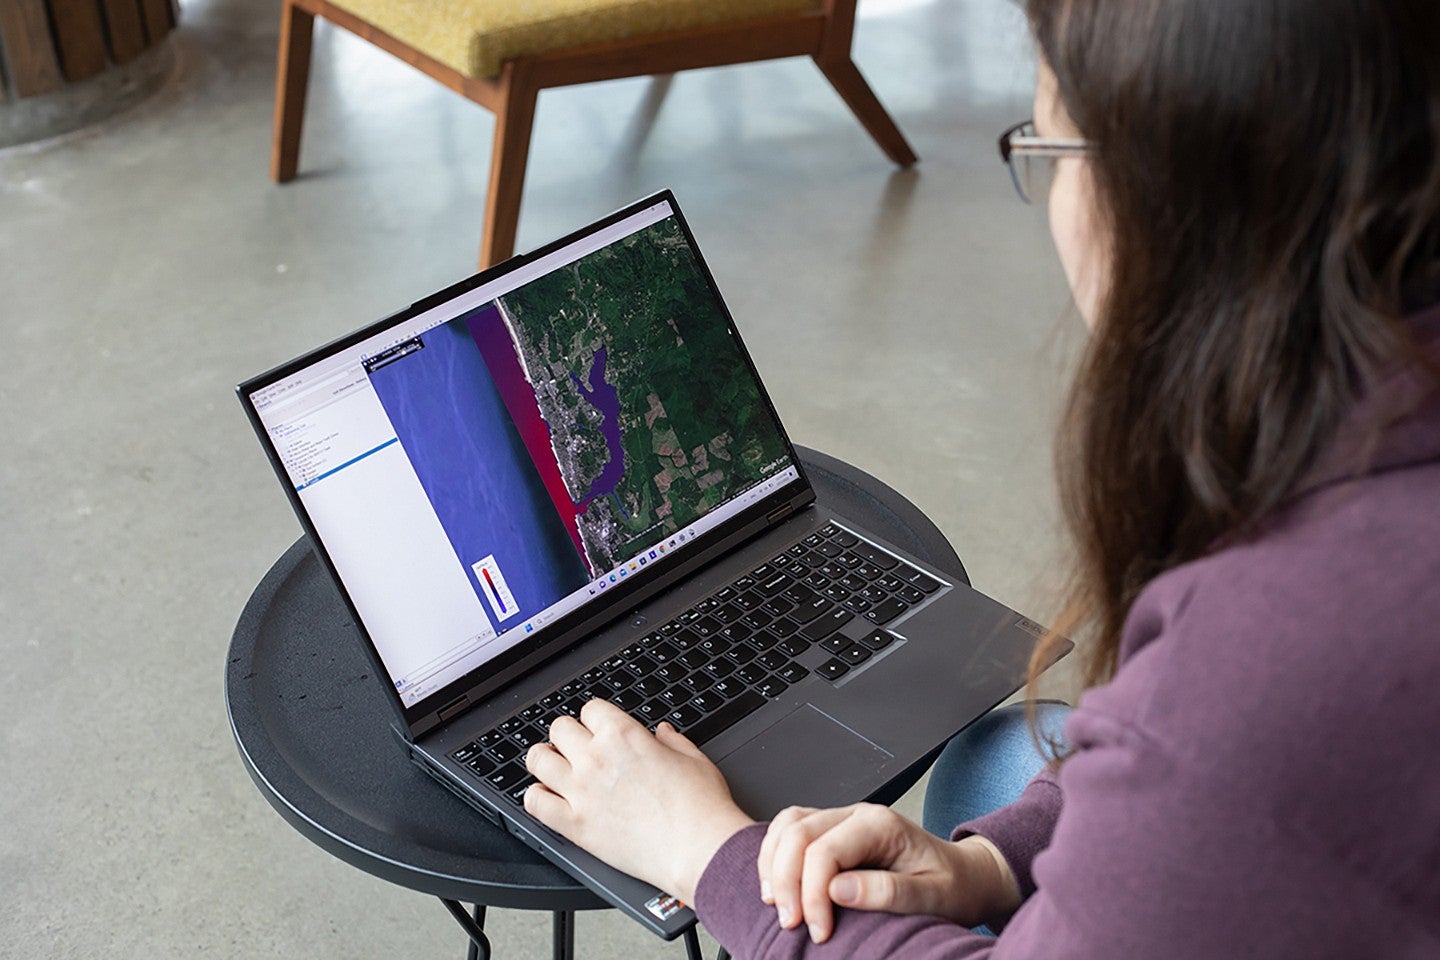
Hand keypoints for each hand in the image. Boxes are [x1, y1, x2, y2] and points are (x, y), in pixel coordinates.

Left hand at [523, 700, 754, 902]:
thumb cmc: (701, 806)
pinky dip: (536, 798)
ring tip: (555, 768)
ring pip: (537, 760)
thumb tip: (662, 733)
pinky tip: (549, 799)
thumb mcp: (694, 759)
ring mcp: (581, 791)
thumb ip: (672, 741)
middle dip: (568, 735)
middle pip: (558, 728)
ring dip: (545, 760)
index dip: (596, 718)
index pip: (590, 708)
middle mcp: (596, 758)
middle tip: (576, 748)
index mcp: (624, 735)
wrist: (699, 849)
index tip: (599, 729)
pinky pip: (534, 803)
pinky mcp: (574, 825)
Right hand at [757, 803, 1020, 942]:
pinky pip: (789, 831)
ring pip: (787, 826)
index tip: (819, 931)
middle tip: (791, 925)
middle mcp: (857, 814)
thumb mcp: (934, 896)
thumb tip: (839, 890)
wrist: (965, 876)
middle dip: (786, 882)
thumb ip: (889, 892)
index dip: (813, 893)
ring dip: (774, 866)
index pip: (826, 850)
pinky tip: (776, 885)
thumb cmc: (953, 886)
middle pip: (798, 834)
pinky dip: (774, 856)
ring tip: (777, 905)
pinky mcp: (832, 832)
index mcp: (881, 824)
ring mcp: (842, 819)